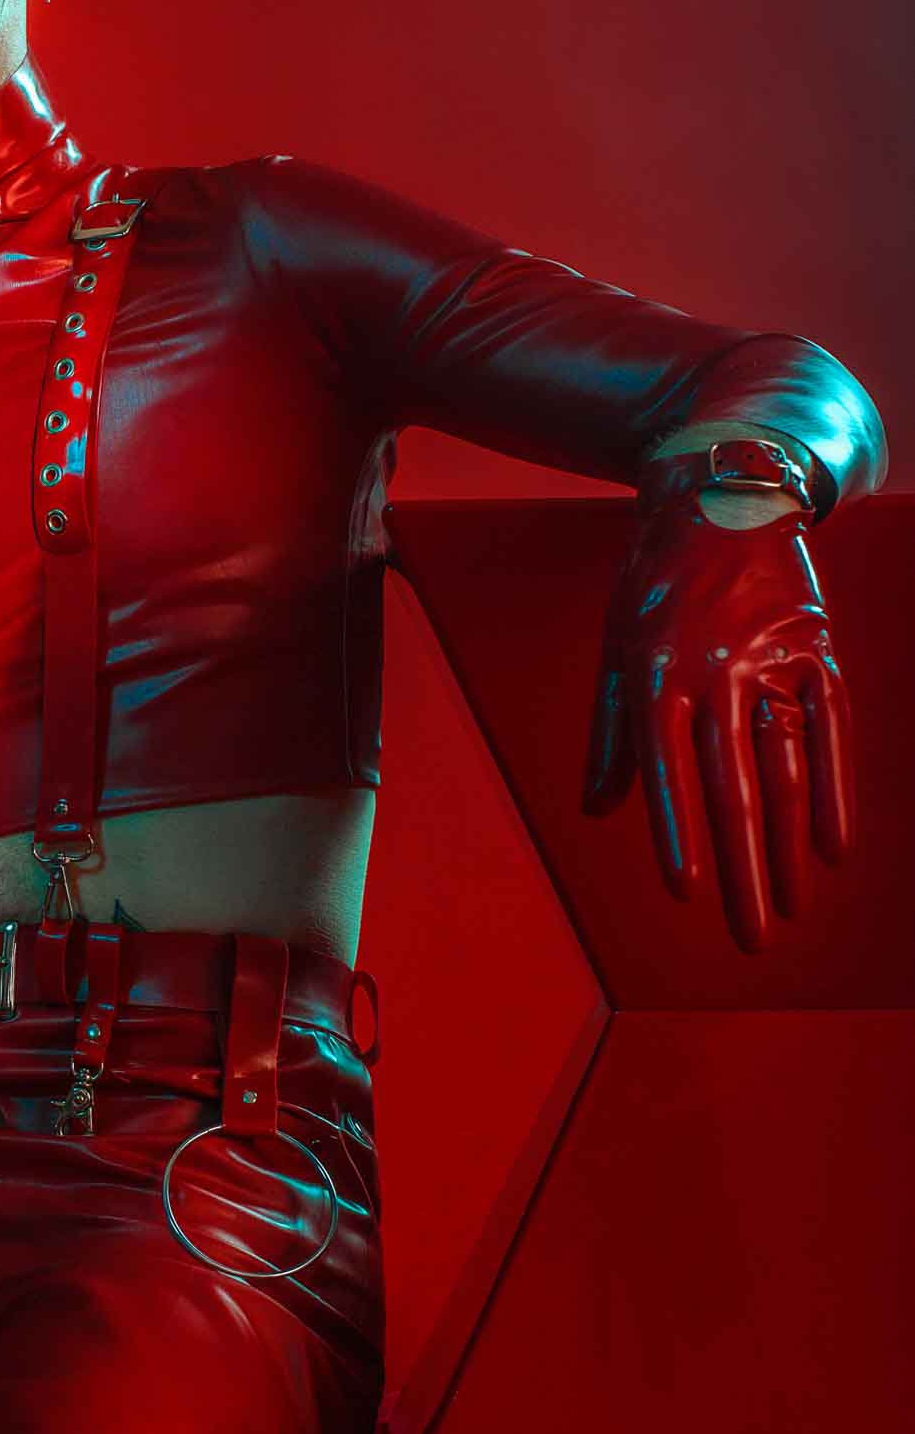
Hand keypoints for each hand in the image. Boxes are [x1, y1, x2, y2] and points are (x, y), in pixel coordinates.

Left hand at [582, 494, 854, 949]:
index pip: (666, 769)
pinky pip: (831, 730)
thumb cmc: (654, 585)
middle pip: (733, 788)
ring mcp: (771, 659)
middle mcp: (714, 670)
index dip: (678, 832)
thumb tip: (600, 813)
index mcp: (655, 673)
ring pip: (785, 770)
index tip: (687, 893)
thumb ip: (612, 734)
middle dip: (743, 871)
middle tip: (752, 940)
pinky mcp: (815, 649)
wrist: (722, 493)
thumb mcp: (615, 647)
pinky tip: (833, 849)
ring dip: (789, 849)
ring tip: (790, 910)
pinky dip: (834, 791)